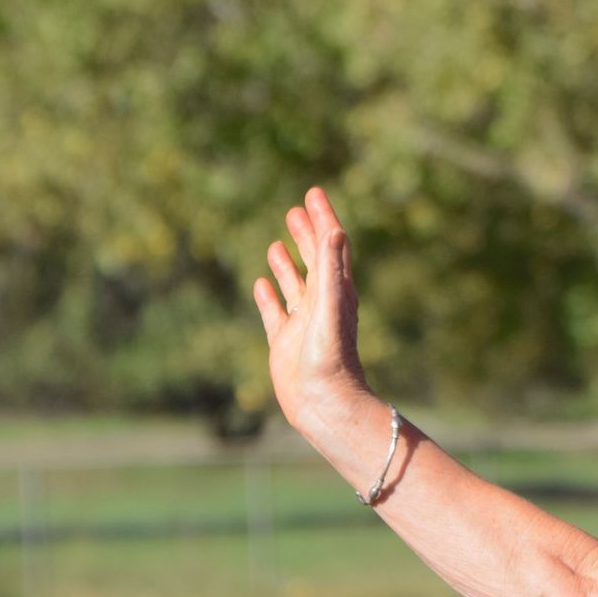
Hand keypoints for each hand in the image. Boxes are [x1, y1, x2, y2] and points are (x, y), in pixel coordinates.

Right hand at [253, 186, 371, 440]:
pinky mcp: (284, 342)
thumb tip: (336, 230)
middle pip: (313, 260)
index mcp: (336, 291)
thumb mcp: (330, 305)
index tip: (314, 193)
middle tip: (295, 210)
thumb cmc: (330, 357)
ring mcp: (302, 323)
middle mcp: (321, 304)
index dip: (323, 219)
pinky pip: (275, 312)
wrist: (322, 403)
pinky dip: (269, 296)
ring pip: (294, 285)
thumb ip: (331, 268)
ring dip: (287, 263)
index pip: (331, 245)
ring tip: (275, 244)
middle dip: (305, 234)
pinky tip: (260, 284)